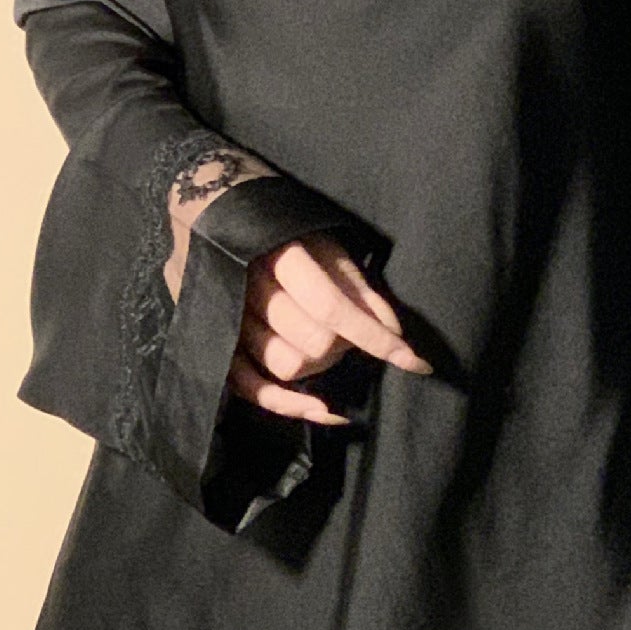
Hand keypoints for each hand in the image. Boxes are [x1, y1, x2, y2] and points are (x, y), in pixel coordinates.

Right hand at [229, 231, 432, 424]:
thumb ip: (358, 286)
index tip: (415, 361)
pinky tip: (323, 409)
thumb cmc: (283, 234)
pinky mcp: (219, 345)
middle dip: (345, 345)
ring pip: (287, 366)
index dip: (376, 338)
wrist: (215, 220)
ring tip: (327, 345)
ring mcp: (229, 321)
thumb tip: (394, 329)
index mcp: (280, 257)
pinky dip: (289, 404)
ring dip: (320, 365)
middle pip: (312, 342)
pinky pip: (251, 388)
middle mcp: (249, 290)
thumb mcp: (324, 244)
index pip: (333, 307)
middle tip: (351, 331)